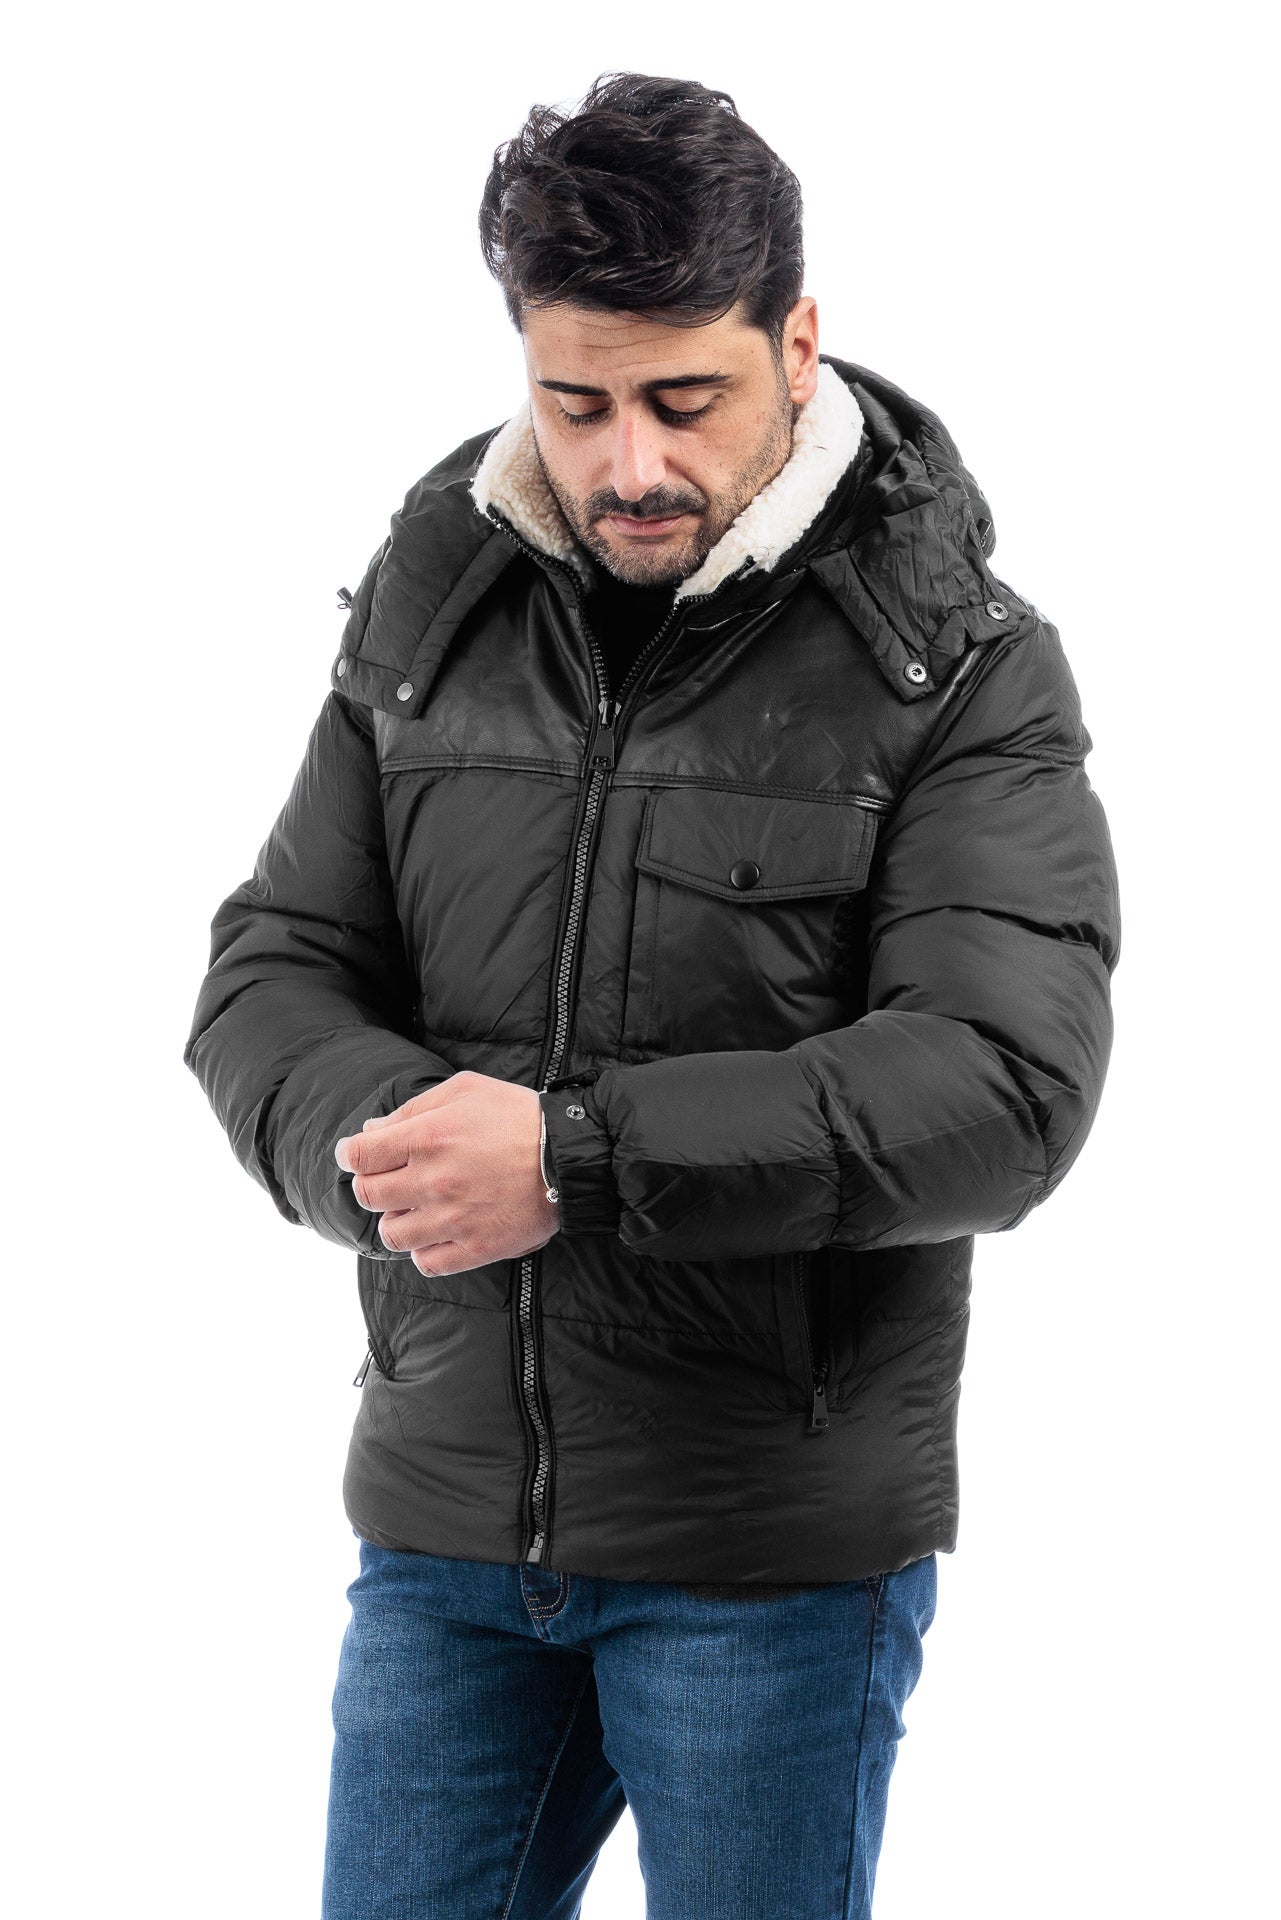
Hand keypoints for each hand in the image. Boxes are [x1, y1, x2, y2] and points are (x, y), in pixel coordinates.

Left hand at [334, 1071, 559, 1275]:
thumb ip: (413, 1109)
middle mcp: (433, 1181)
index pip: (360, 1156)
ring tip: (415, 1208)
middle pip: (369, 1195)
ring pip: (392, 1234)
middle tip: (389, 1179)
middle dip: (372, 1185)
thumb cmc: (518, 1116)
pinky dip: (423, 1250)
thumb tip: (373, 1131)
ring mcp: (452, 1220)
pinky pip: (426, 1262)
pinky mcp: (474, 1248)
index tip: (356, 1155)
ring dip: (396, 1220)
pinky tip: (436, 1233)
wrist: (570, 1157)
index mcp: (427, 1138)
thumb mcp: (466, 1090)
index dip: (350, 1154)